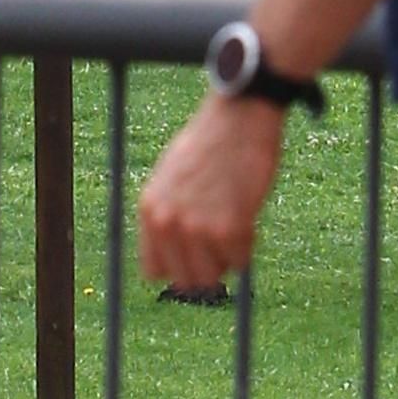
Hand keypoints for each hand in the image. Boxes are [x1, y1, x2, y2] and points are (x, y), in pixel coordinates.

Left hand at [139, 92, 286, 294]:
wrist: (238, 118)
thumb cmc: (210, 143)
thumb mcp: (171, 176)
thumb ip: (167, 212)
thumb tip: (175, 251)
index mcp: (149, 210)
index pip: (154, 270)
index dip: (178, 266)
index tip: (195, 256)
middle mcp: (167, 222)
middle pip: (186, 279)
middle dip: (206, 267)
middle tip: (221, 245)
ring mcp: (197, 227)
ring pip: (214, 276)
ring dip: (227, 258)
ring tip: (234, 228)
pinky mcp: (228, 228)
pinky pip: (240, 261)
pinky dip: (248, 247)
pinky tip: (248, 218)